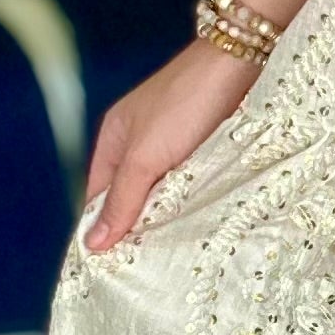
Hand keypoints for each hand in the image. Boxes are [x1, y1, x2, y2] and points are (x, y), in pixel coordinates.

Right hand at [81, 39, 258, 250]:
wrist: (242, 61)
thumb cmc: (186, 103)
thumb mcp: (146, 156)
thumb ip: (122, 199)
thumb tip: (92, 244)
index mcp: (115, 139)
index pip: (98, 196)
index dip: (101, 229)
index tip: (107, 270)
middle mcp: (141, 141)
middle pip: (132, 196)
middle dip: (137, 228)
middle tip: (143, 272)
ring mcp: (175, 144)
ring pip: (165, 193)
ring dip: (168, 218)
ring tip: (171, 257)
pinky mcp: (207, 146)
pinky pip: (192, 184)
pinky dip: (193, 203)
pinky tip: (200, 226)